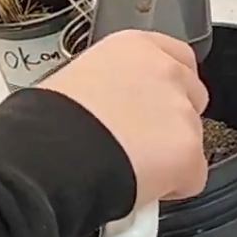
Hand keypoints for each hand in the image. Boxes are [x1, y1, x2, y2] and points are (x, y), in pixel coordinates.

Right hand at [40, 30, 209, 204]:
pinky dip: (172, 188)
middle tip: (140, 143)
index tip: (154, 106)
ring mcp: (181, 110)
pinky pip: (192, 177)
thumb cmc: (44, 124)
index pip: (177, 57)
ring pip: (192, 138)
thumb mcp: (76, 82)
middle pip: (192, 95)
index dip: (167, 88)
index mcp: (135, 48)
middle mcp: (166, 70)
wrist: (46, 157)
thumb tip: (111, 108)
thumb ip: (110, 86)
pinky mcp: (189, 151)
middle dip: (172, 120)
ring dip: (169, 155)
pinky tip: (137, 188)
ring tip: (127, 167)